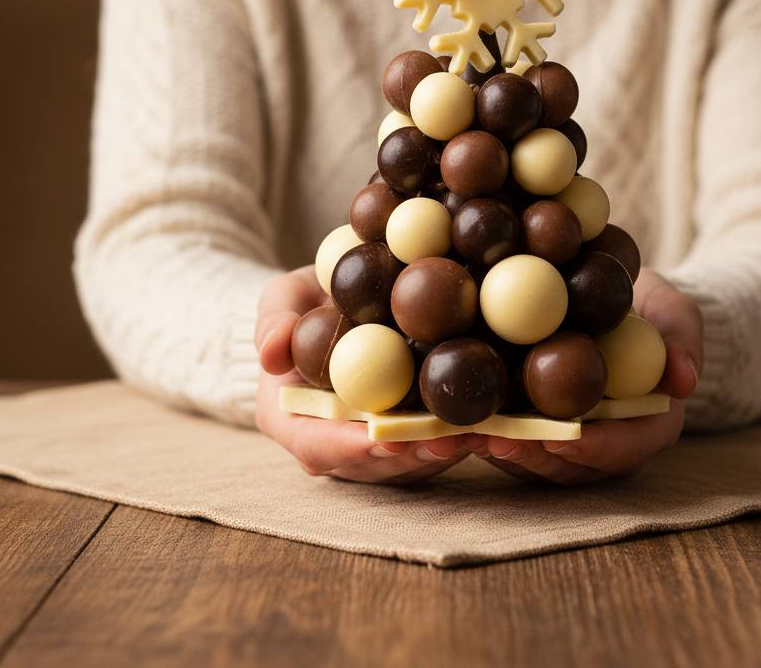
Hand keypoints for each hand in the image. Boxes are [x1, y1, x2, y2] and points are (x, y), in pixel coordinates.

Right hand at [254, 266, 471, 482]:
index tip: (379, 439)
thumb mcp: (281, 299)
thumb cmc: (303, 304)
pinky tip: (489, 417)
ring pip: (407, 460)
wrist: (334, 307)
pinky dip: (459, 432)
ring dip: (442, 450)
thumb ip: (274, 320)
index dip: (346, 447)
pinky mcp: (409, 433)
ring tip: (477, 432)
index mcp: (292, 419)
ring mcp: (373, 444)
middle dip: (408, 455)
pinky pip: (433, 440)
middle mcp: (333, 442)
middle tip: (446, 440)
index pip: (315, 445)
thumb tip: (271, 352)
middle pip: (369, 463)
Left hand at [469, 268, 702, 483]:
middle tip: (498, 440)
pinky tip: (450, 416)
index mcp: (647, 424)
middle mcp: (606, 443)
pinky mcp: (530, 424)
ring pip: (534, 458)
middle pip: (571, 465)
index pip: (626, 448)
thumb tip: (684, 380)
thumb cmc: (653, 309)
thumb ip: (683, 341)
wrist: (617, 301)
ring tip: (465, 432)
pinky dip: (481, 429)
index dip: (596, 448)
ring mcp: (566, 440)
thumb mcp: (676, 315)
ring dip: (500, 448)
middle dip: (534, 456)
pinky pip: (508, 434)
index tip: (565, 438)